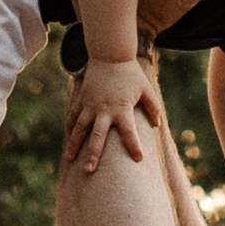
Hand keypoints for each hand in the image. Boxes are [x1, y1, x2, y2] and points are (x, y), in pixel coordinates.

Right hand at [65, 53, 162, 173]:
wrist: (109, 54)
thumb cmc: (130, 73)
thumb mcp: (146, 89)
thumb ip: (153, 107)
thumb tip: (156, 125)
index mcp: (122, 108)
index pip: (129, 131)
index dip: (134, 145)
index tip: (139, 159)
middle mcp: (104, 109)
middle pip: (97, 136)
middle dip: (93, 154)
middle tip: (89, 171)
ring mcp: (90, 105)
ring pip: (79, 128)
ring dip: (74, 144)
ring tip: (69, 159)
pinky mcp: (82, 99)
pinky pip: (74, 116)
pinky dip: (70, 127)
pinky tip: (69, 139)